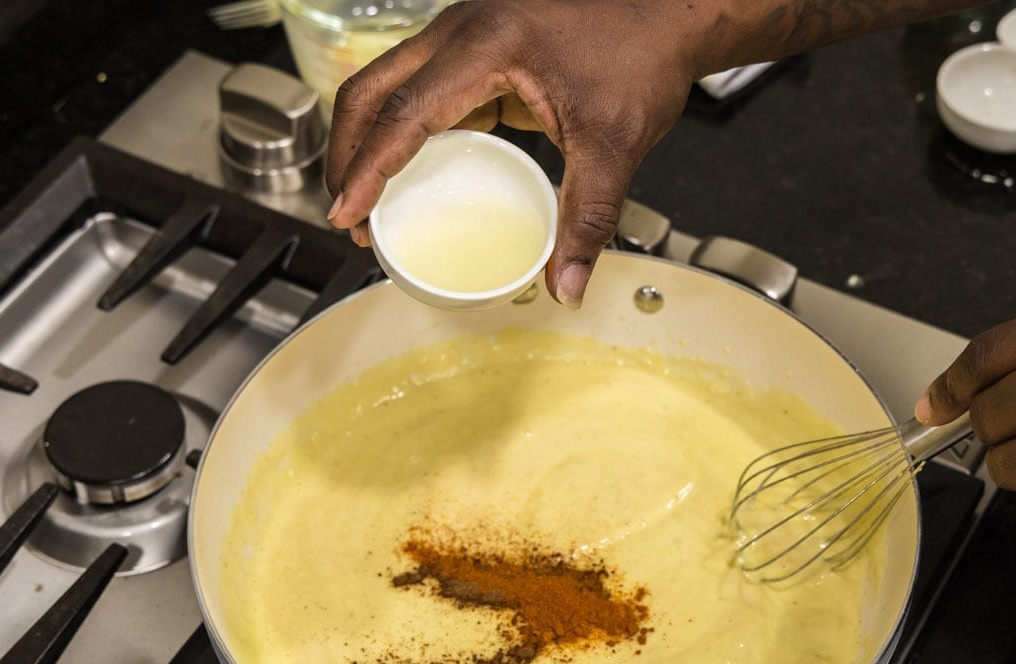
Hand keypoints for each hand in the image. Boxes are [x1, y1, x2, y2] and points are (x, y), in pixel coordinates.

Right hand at [323, 0, 706, 307]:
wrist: (667, 17)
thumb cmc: (642, 57)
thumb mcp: (615, 146)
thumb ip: (587, 218)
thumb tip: (566, 284)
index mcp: (486, 45)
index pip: (405, 113)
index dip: (369, 169)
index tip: (348, 214)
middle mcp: (461, 30)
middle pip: (371, 91)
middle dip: (348, 155)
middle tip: (348, 217)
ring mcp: (462, 36)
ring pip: (386, 87)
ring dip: (367, 143)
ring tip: (366, 204)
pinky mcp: (473, 50)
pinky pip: (418, 91)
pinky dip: (402, 134)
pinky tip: (407, 176)